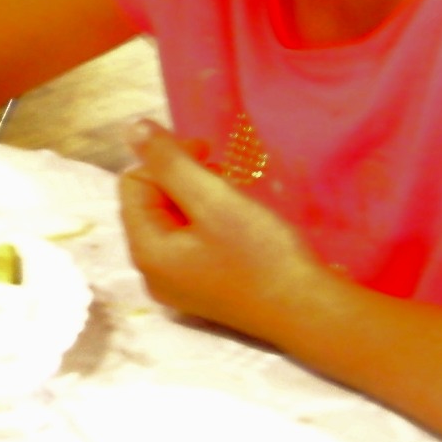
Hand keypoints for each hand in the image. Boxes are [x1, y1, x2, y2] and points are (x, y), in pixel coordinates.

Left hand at [116, 120, 325, 338]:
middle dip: (182, 179)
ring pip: (173, 221)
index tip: (207, 152)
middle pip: (150, 203)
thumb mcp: (213, 199)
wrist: (309, 312)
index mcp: (147, 251)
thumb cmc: (262, 254)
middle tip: (224, 174)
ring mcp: (177, 285)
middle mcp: (152, 273)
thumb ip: (170, 162)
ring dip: (198, 198)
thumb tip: (132, 129)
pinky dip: (209, 221)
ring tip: (234, 197)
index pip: (134, 183)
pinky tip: (238, 221)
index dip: (166, 160)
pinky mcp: (202, 289)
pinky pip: (191, 242)